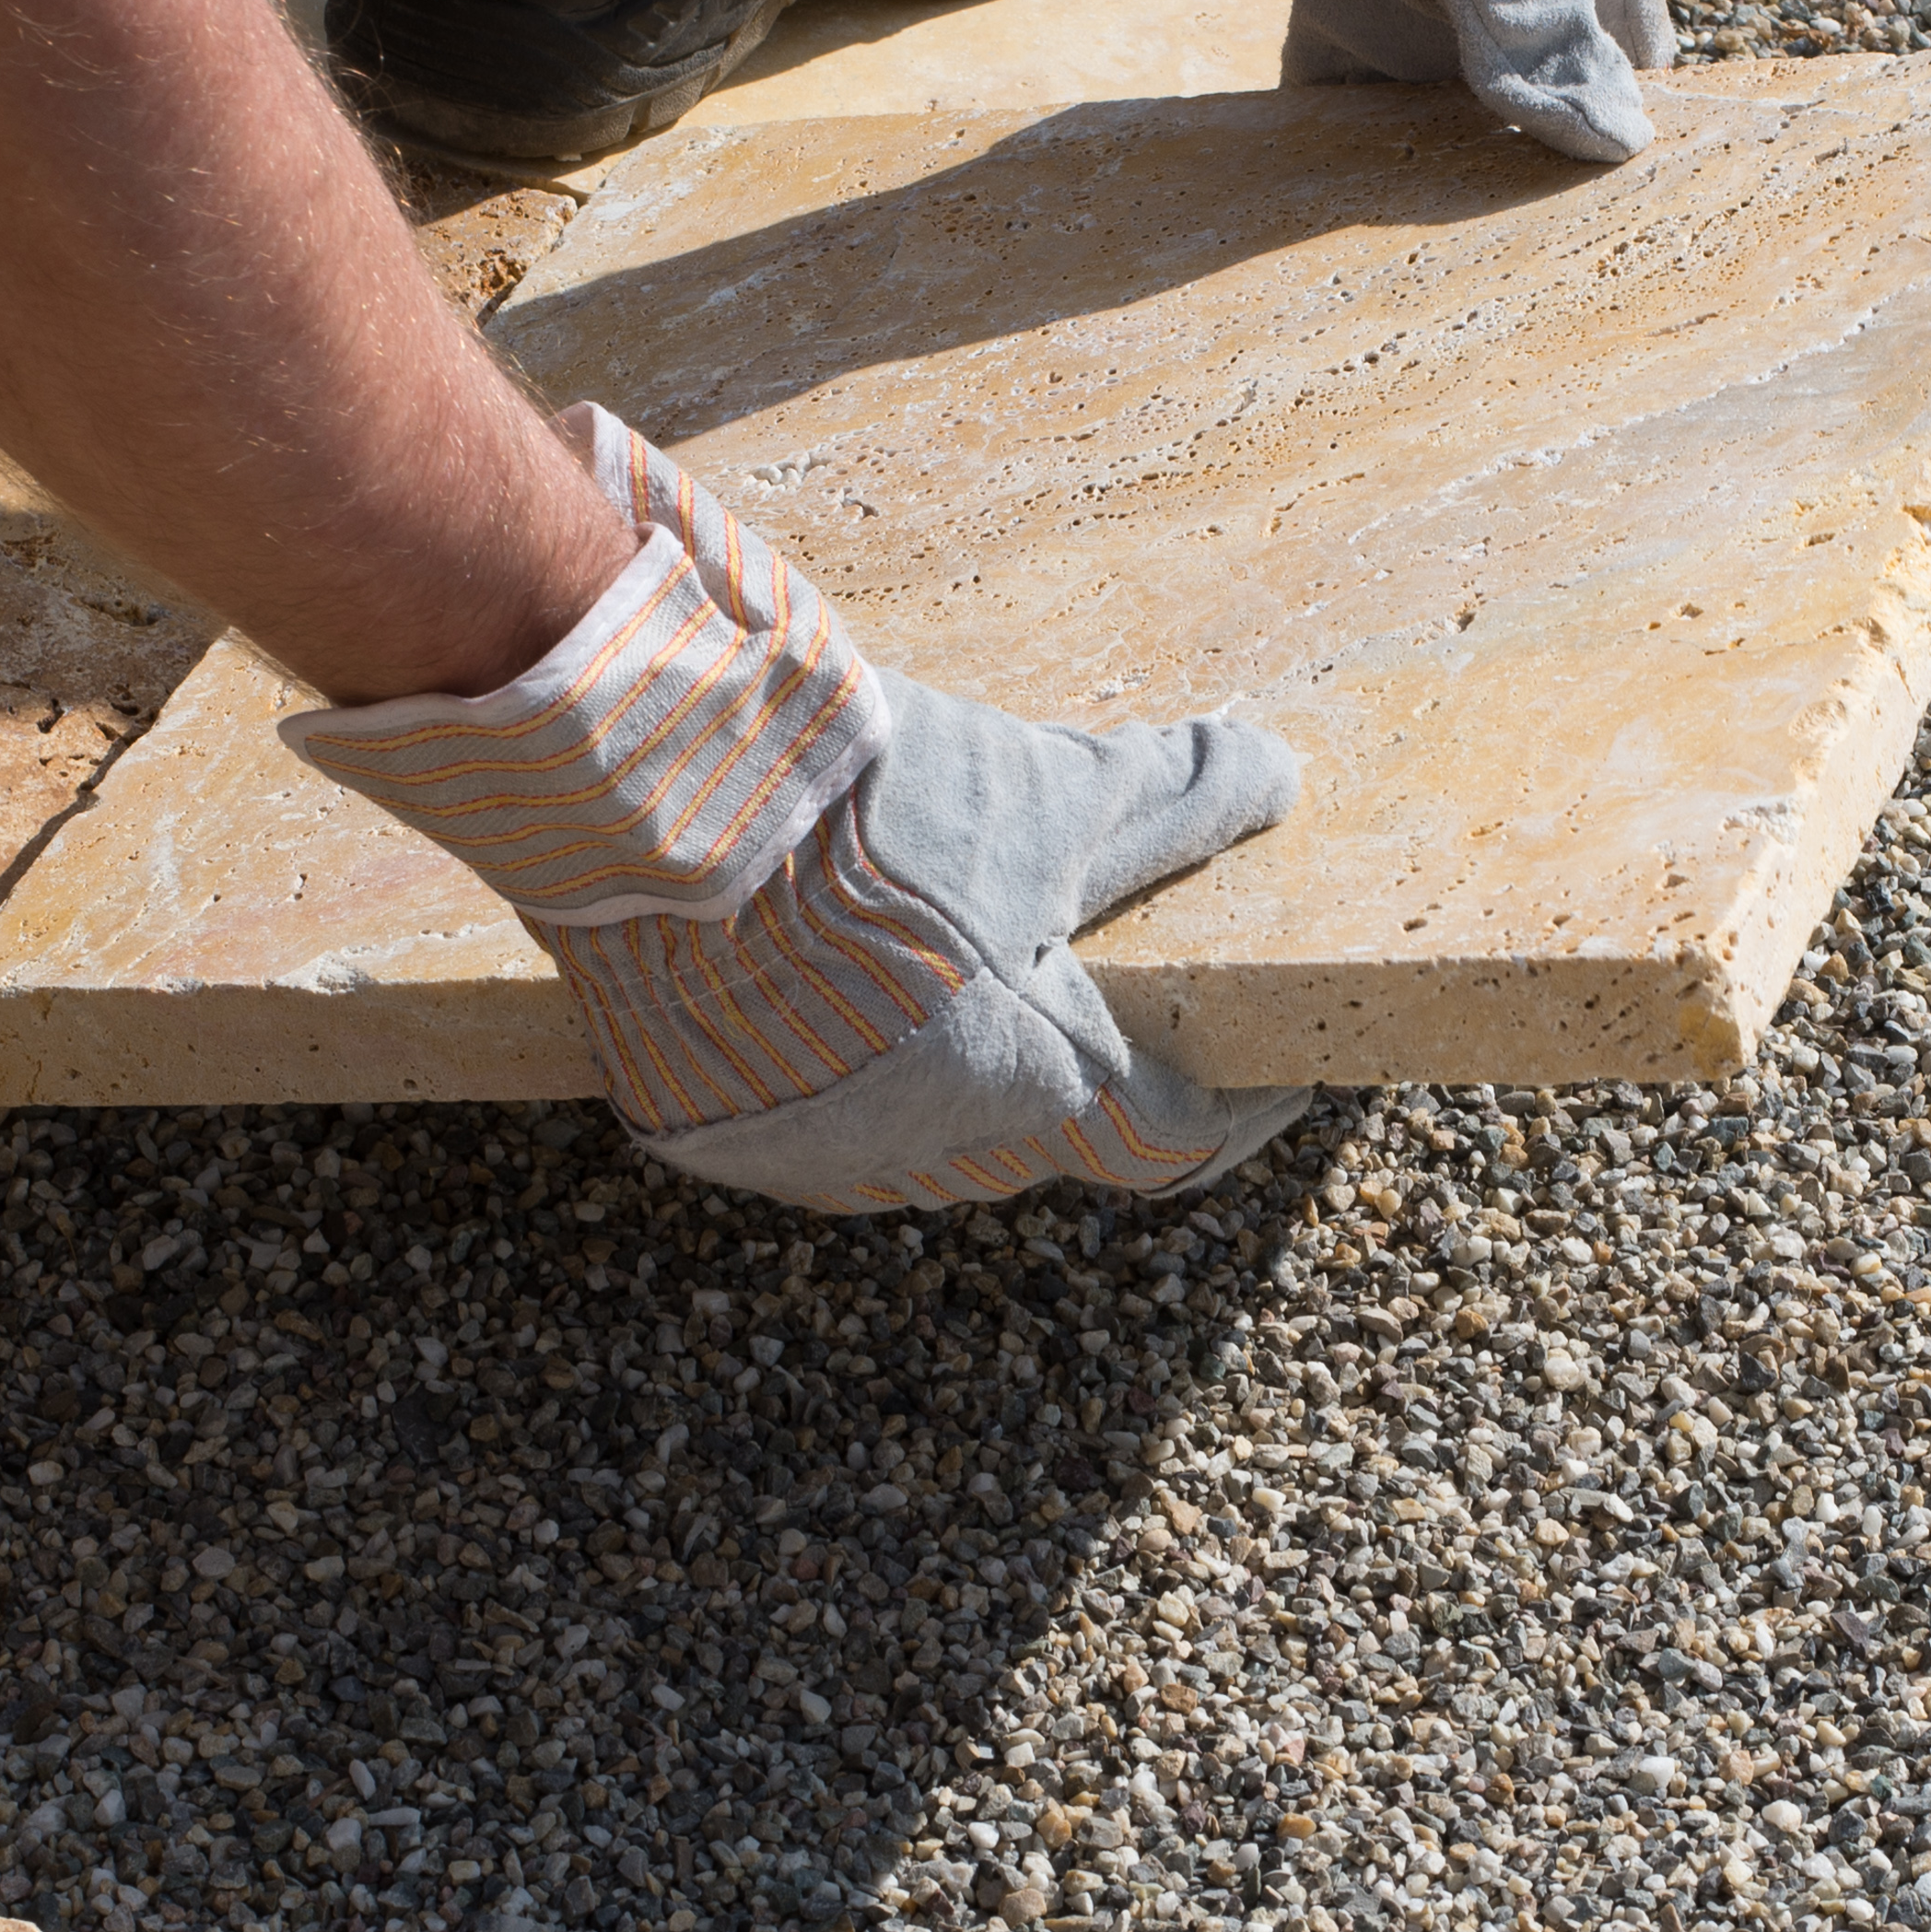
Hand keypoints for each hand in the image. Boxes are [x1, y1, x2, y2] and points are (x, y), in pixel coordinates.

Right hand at [283, 408, 1309, 1211]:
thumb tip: (1275, 776)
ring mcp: (797, 1154)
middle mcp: (917, 1154)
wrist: (654, 801)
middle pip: (1039, 1139)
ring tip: (964, 1000)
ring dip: (951, 1089)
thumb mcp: (1050, 790)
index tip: (1264, 1079)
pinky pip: (796, 1129)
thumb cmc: (872, 806)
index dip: (1230, 1109)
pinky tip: (833, 1009)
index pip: (1168, 1140)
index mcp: (1029, 1089)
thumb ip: (1174, 799)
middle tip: (1105, 1006)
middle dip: (1082, 1082)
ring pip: (913, 1147)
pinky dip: (834, 1082)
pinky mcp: (696, 1128)